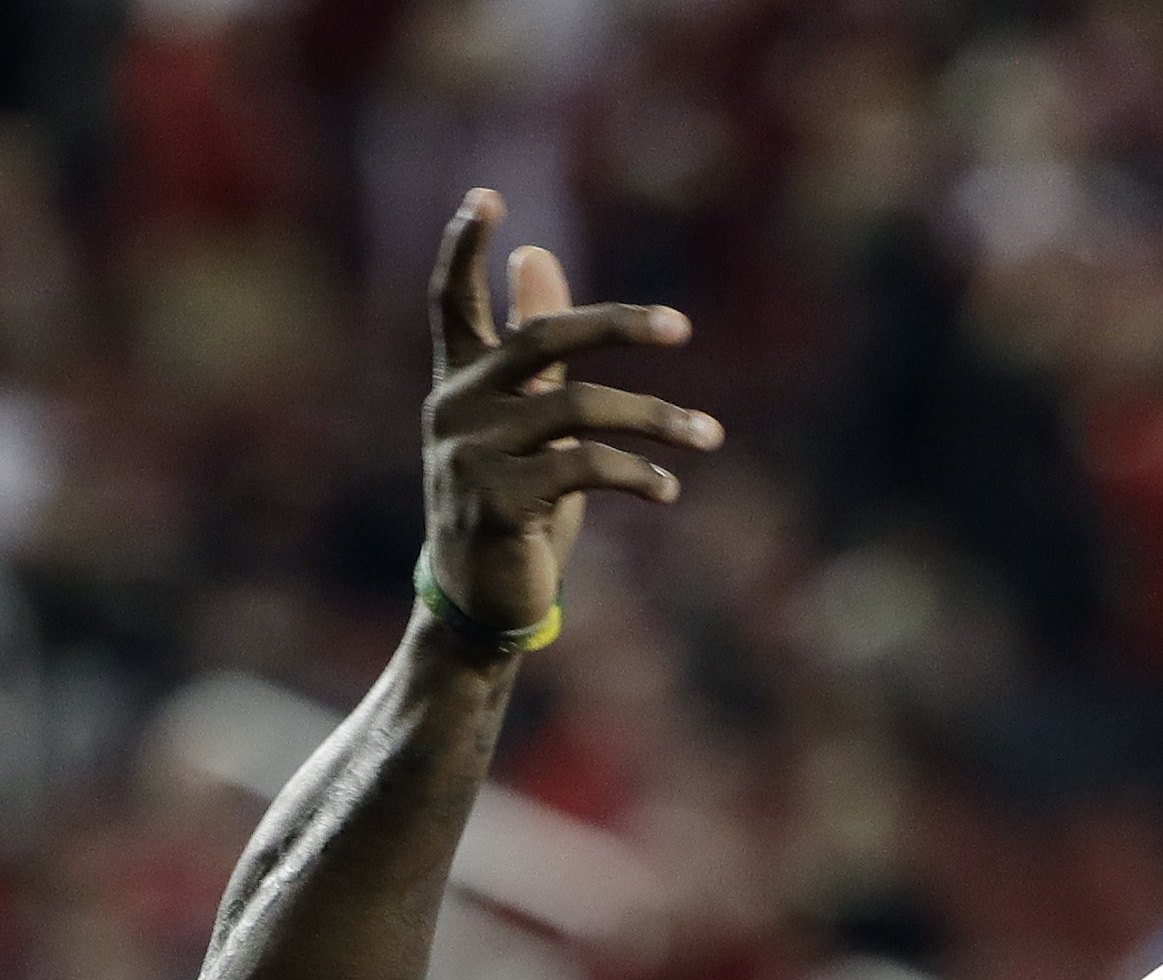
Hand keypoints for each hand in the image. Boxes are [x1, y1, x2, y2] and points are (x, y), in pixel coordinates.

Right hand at [419, 189, 716, 643]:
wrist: (480, 600)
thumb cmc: (512, 498)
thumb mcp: (524, 416)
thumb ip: (532, 344)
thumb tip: (536, 254)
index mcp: (458, 380)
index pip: (452, 301)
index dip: (464, 247)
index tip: (487, 197)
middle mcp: (456, 407)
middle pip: (540, 342)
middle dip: (615, 327)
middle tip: (680, 328)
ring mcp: (474, 454)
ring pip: (579, 410)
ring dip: (655, 420)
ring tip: (710, 437)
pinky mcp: (502, 501)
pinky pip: (585, 468)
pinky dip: (638, 474)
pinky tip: (668, 490)